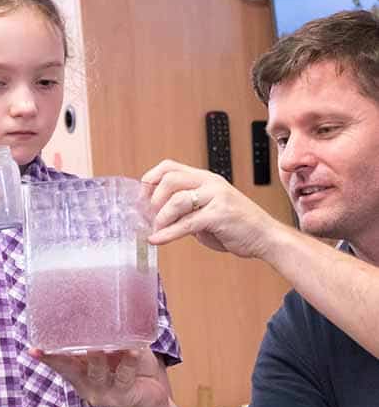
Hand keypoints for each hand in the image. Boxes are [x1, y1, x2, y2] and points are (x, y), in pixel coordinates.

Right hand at [29, 347, 170, 406]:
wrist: (152, 402)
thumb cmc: (132, 370)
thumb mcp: (118, 352)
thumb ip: (111, 337)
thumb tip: (110, 307)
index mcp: (82, 372)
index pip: (61, 363)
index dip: (47, 356)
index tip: (33, 348)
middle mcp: (88, 384)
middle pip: (70, 369)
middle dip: (60, 356)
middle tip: (56, 339)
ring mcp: (104, 392)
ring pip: (97, 372)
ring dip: (97, 356)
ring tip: (96, 345)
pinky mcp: (124, 396)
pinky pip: (125, 375)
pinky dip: (129, 361)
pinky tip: (133, 350)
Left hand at [142, 159, 279, 258]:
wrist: (265, 236)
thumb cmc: (235, 225)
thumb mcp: (207, 210)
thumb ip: (185, 209)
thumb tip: (155, 215)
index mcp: (205, 178)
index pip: (169, 167)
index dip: (150, 179)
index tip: (141, 198)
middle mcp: (210, 182)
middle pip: (170, 179)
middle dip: (152, 199)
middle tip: (146, 216)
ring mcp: (217, 197)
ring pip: (177, 200)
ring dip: (160, 218)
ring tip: (155, 230)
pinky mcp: (220, 215)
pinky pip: (187, 223)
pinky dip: (167, 233)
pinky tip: (157, 240)